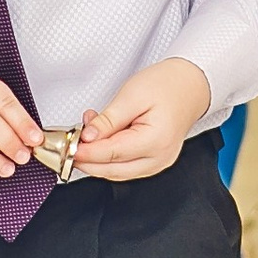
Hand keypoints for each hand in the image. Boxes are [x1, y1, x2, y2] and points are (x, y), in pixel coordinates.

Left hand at [74, 58, 212, 181]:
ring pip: (117, 172)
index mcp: (156, 140)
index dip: (86, 152)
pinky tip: (99, 141)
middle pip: (113, 169)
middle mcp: (159, 158)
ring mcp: (158, 163)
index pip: (112, 154)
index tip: (68, 145)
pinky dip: (108, 158)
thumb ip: (108, 120)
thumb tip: (88, 138)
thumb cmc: (166, 86)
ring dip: (96, 159)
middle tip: (69, 143)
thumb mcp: (131, 95)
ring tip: (84, 135)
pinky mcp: (153, 162)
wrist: (189, 86)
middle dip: (87, 159)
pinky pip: (125, 167)